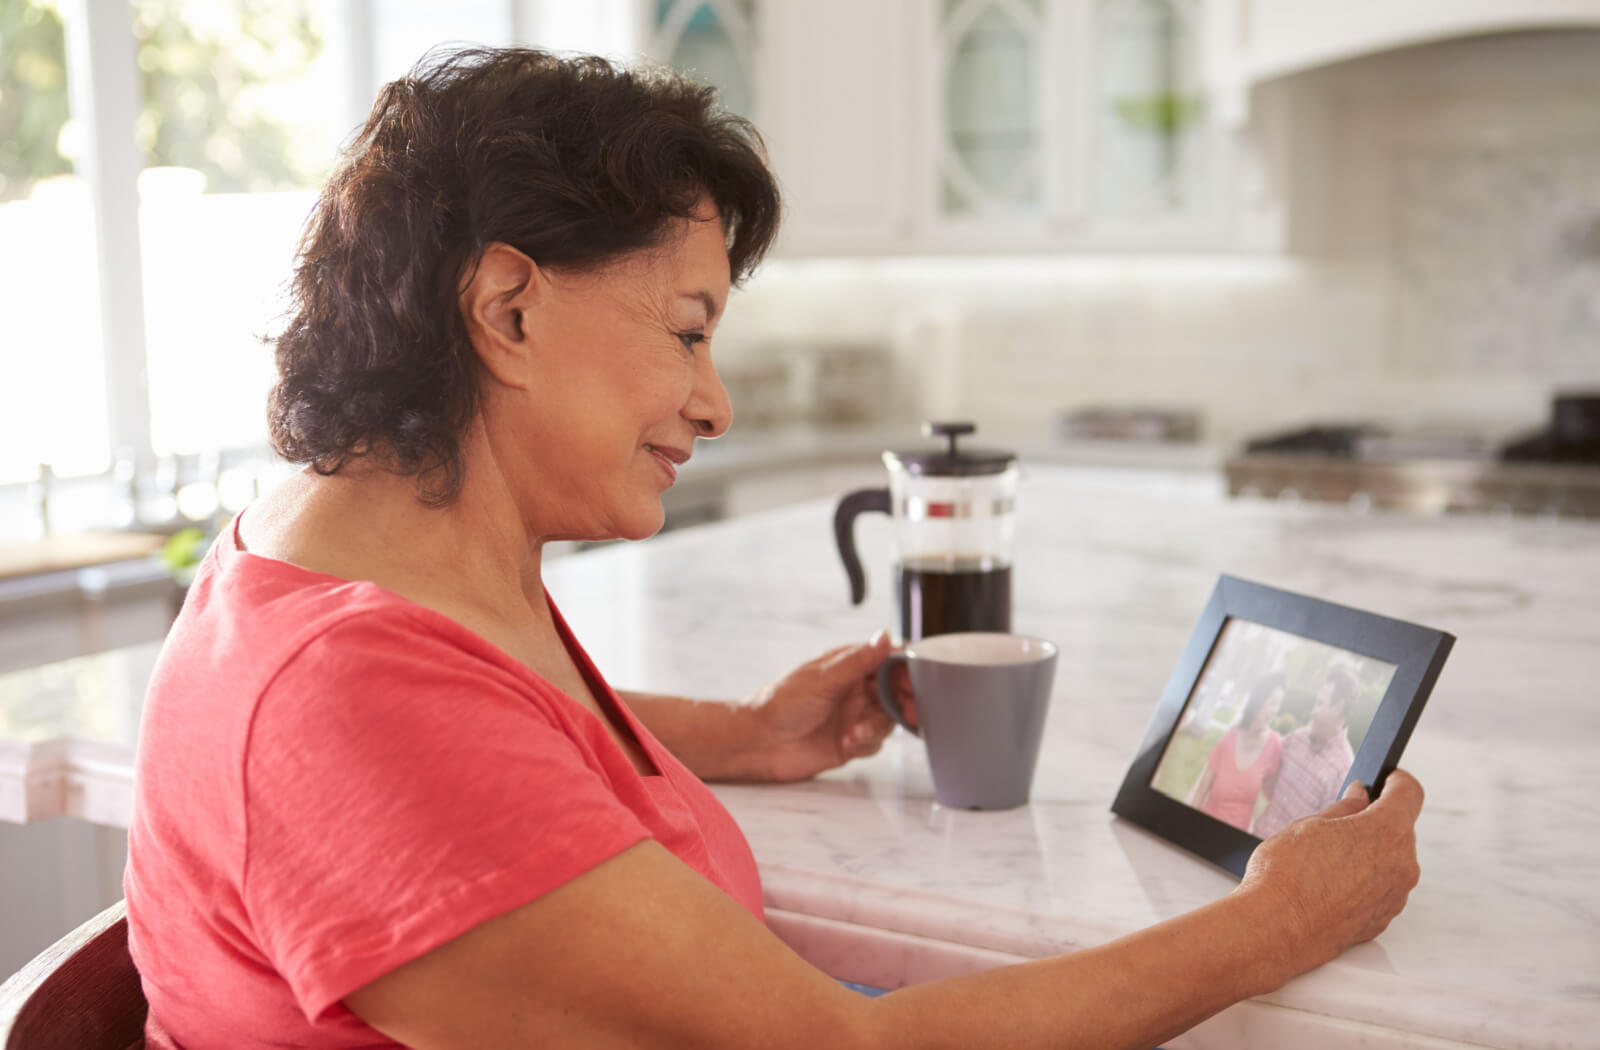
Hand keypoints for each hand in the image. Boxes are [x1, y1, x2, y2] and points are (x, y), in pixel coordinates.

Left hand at [743, 630, 915, 781]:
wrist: (758, 742)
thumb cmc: (780, 703)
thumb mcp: (823, 678)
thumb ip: (858, 661)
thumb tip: (885, 636)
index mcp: (849, 666)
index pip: (888, 661)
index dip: (906, 670)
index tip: (915, 679)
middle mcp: (855, 689)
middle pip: (895, 692)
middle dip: (902, 702)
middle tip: (903, 711)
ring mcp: (853, 715)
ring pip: (887, 719)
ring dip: (877, 726)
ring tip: (856, 732)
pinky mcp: (850, 741)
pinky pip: (874, 742)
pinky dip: (866, 743)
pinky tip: (848, 742)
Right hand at [1238, 769, 1423, 979]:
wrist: (1275, 928)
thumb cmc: (1287, 875)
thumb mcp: (1310, 825)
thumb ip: (1344, 809)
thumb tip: (1360, 797)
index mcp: (1387, 832)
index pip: (1409, 793)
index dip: (1396, 781)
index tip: (1385, 778)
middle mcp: (1402, 865)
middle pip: (1400, 830)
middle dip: (1375, 821)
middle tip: (1337, 823)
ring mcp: (1395, 896)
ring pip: (1391, 861)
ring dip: (1369, 854)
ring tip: (1325, 859)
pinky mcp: (1383, 919)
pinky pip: (1381, 889)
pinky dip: (1363, 881)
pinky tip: (1329, 884)